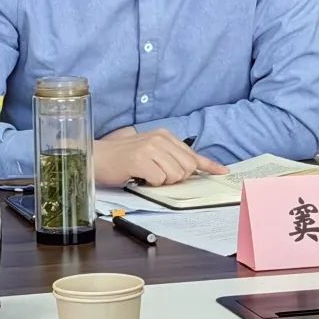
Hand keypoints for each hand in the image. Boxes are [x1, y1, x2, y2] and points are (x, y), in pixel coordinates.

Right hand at [94, 127, 226, 186]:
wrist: (97, 156)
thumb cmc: (122, 158)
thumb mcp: (150, 152)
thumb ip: (171, 158)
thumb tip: (193, 169)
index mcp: (164, 135)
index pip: (193, 154)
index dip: (209, 165)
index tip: (222, 172)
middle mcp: (160, 138)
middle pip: (187, 168)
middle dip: (175, 178)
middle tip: (156, 175)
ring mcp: (150, 148)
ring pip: (175, 175)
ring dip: (162, 182)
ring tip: (146, 175)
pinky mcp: (140, 159)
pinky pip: (159, 180)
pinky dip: (150, 184)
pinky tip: (138, 176)